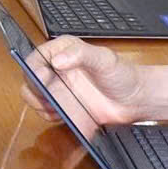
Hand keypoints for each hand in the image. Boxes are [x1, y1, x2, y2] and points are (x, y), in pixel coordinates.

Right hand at [22, 35, 167, 125]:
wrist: (136, 100)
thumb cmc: (122, 74)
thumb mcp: (103, 59)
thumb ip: (80, 54)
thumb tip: (57, 60)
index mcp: (62, 52)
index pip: (36, 58)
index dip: (33, 69)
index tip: (40, 79)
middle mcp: (57, 70)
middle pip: (30, 79)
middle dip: (33, 90)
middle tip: (46, 99)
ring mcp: (60, 90)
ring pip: (35, 97)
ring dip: (39, 105)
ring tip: (54, 109)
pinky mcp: (65, 107)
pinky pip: (48, 112)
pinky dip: (50, 116)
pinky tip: (62, 116)